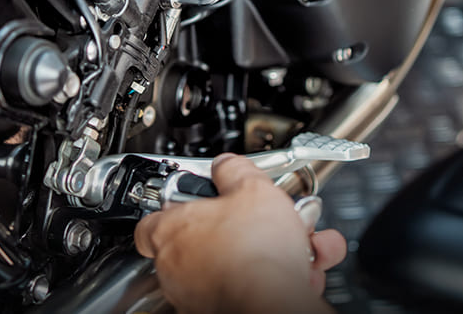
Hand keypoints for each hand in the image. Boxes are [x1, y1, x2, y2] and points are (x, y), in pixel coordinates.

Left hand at [134, 154, 345, 312]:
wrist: (273, 302)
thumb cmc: (253, 251)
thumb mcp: (251, 188)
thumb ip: (234, 170)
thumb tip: (227, 164)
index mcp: (173, 230)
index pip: (154, 219)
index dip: (180, 204)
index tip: (202, 200)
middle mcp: (178, 267)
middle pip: (211, 238)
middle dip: (249, 227)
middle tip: (270, 219)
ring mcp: (200, 294)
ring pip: (240, 263)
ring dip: (275, 251)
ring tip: (304, 243)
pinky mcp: (226, 310)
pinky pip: (255, 287)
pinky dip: (283, 277)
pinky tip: (308, 269)